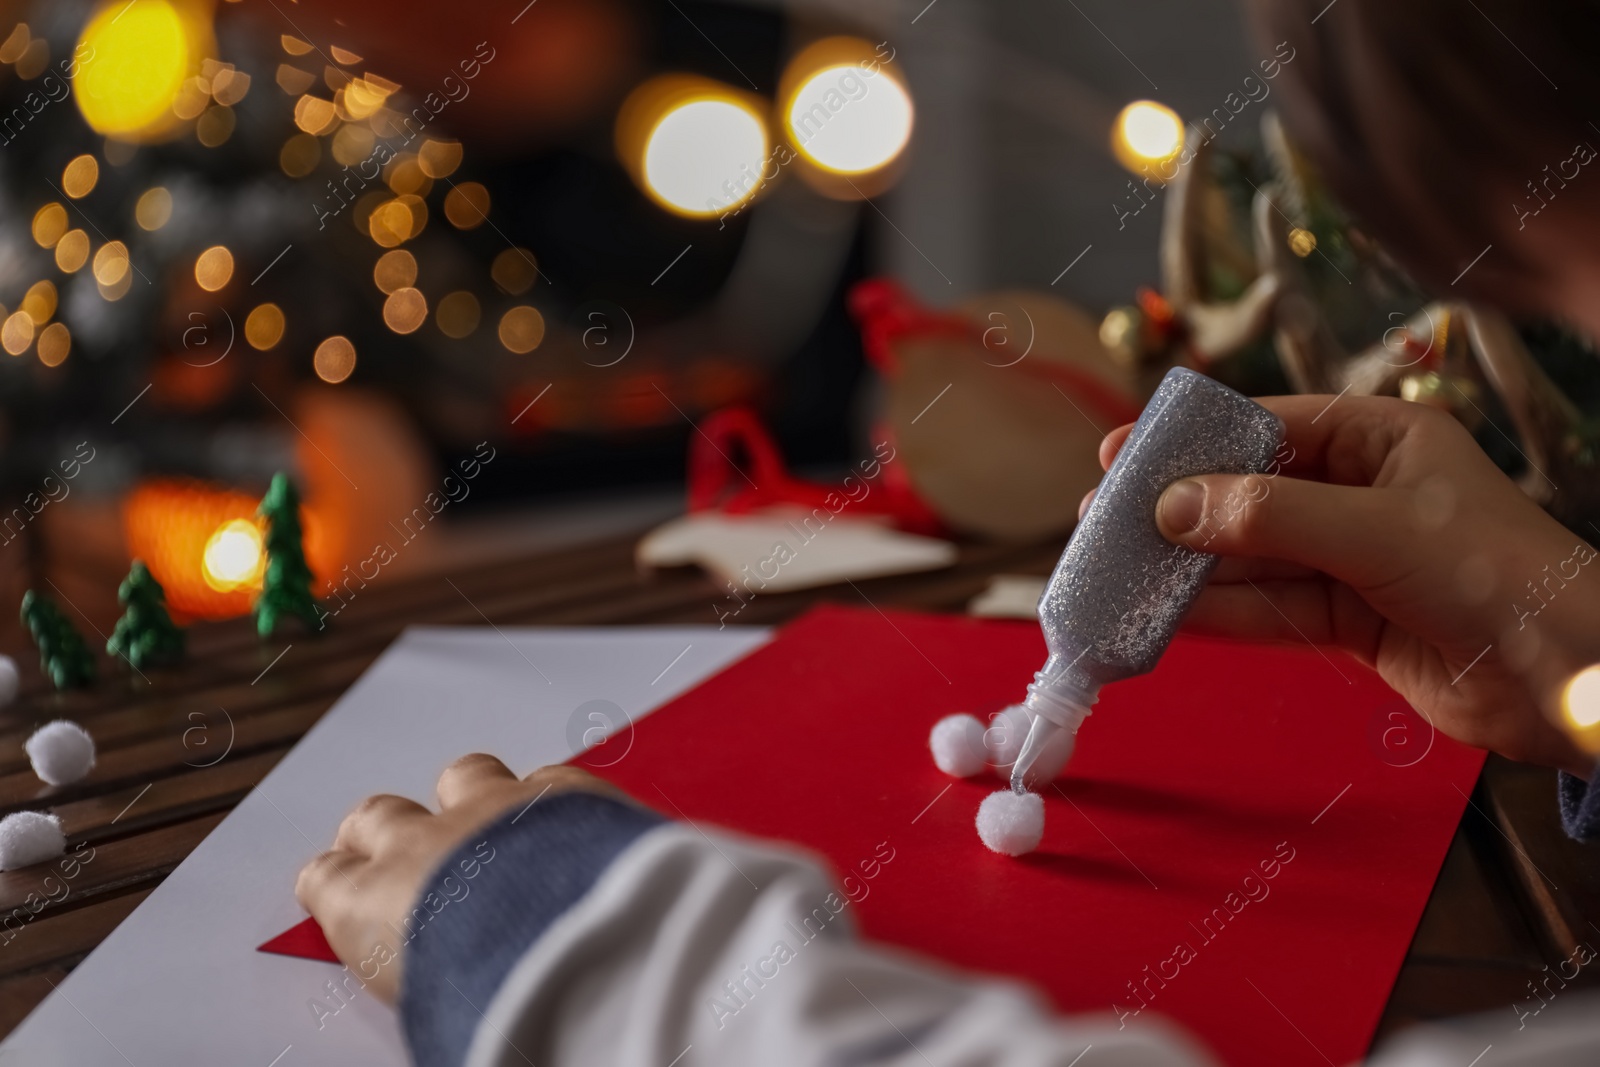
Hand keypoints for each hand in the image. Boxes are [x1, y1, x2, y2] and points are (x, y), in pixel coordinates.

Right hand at [295, 756, 628, 1001]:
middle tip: (394, 843)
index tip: (338, 884)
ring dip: (468, 796)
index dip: (334, 880)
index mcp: (370, 906)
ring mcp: (492, 808)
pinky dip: (550, 799)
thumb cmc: (488, 998)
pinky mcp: (561, 794)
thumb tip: (441, 986)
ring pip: (463, 777)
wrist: (570, 952)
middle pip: (379, 816)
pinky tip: (564, 821)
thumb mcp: (426, 1007)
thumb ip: (418, 973)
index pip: (326, 879)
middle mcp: (422, 845)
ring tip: (482, 819)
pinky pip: (546, 781)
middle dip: (382, 829)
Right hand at [1085, 395, 1598, 776]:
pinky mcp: (1350, 621)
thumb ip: (1269, 517)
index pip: (1267, 426)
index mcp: (1380, 439)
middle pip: (1247, 494)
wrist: (1566, 677)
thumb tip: (1171, 507)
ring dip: (1188, 568)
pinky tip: (1165, 616)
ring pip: (1251, 558)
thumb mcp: (1375, 529)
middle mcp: (1360, 492)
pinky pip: (1269, 609)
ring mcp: (1353, 558)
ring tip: (1115, 571)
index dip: (1191, 442)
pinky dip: (1218, 614)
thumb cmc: (1494, 574)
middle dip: (1178, 509)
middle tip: (1103, 518)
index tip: (1123, 453)